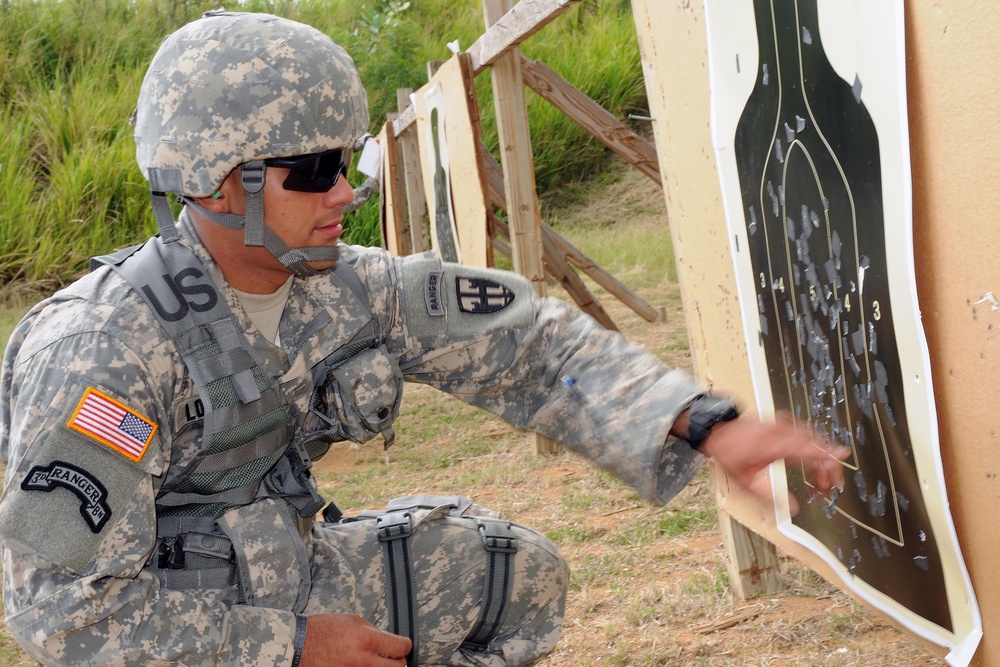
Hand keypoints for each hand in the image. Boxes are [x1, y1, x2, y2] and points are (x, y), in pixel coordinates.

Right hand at [299, 613, 411, 666]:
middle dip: (398, 661)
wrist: (298, 646)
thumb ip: (373, 630)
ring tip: (376, 661)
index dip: (405, 646)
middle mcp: (361, 661)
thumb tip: (388, 639)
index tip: (403, 646)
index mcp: (365, 639)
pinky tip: (362, 665)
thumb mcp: (351, 620)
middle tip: (392, 657)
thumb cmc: (322, 630)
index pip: (399, 647)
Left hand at [697, 413, 850, 512]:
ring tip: (819, 480)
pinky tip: (811, 462)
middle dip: (827, 466)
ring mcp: (780, 423)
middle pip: (814, 444)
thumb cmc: (729, 454)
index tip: (843, 457)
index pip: (807, 447)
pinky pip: (804, 432)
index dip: (827, 453)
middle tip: (828, 487)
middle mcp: (779, 431)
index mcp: (772, 445)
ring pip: (812, 438)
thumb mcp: (745, 481)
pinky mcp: (780, 421)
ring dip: (820, 458)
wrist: (716, 431)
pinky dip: (812, 447)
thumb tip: (794, 509)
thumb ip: (770, 496)